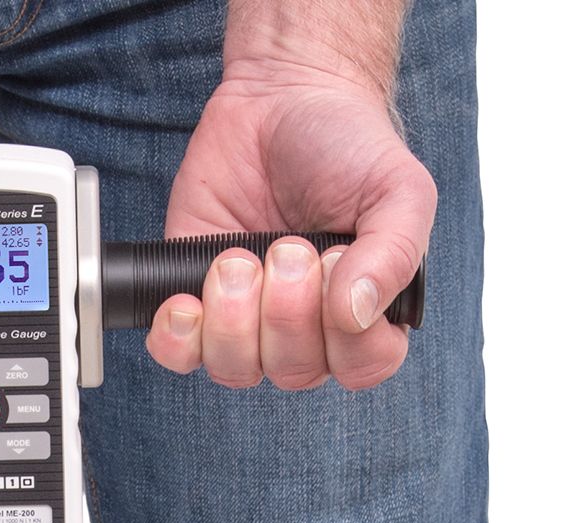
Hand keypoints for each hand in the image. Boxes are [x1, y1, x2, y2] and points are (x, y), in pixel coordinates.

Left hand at [147, 70, 436, 390]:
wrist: (280, 98)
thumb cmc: (347, 147)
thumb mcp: (398, 189)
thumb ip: (395, 254)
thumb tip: (357, 314)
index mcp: (362, 312)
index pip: (361, 368)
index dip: (347, 333)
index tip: (335, 262)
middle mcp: (304, 329)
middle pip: (293, 371)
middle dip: (285, 312)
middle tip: (286, 246)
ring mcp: (244, 320)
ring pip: (235, 368)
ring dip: (232, 320)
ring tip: (235, 258)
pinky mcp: (193, 301)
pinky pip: (179, 354)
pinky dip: (177, 338)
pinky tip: (184, 300)